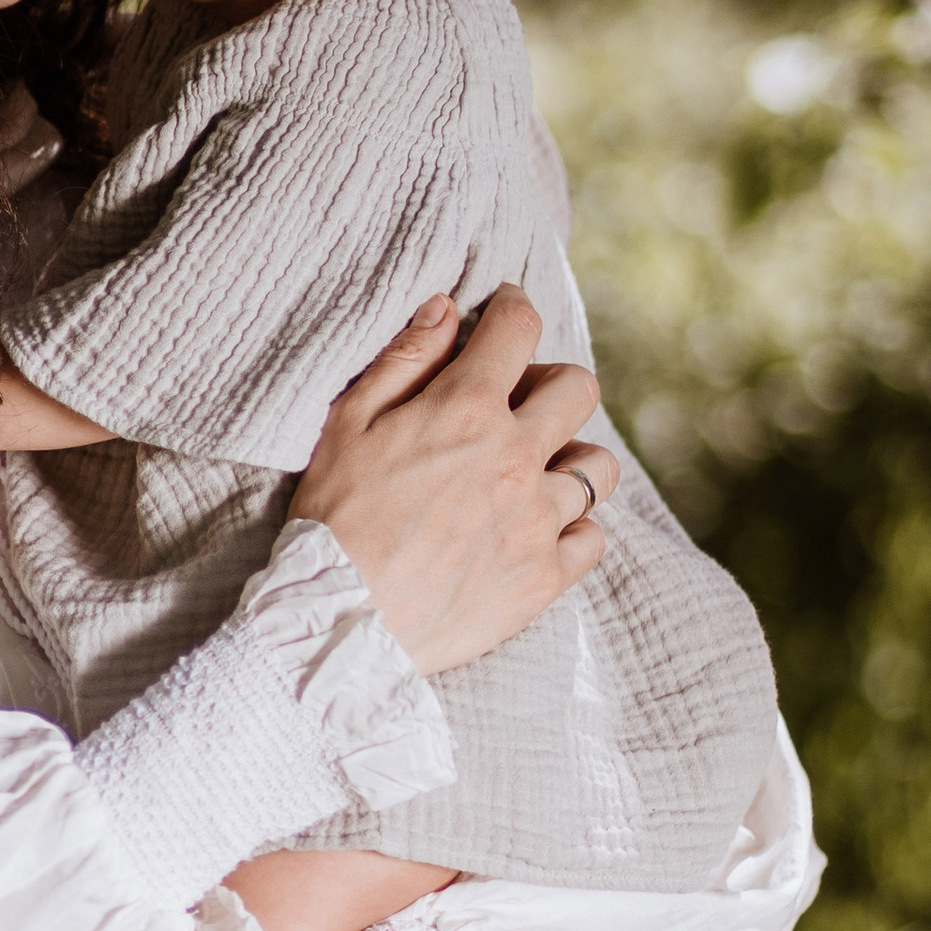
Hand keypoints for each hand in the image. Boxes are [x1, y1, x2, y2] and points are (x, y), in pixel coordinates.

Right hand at [290, 289, 615, 674]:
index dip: (512, 309)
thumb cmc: (332, 520)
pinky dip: (574, 529)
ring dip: (571, 458)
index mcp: (466, 410)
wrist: (337, 622)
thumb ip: (403, 360)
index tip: (503, 316)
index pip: (518, 329)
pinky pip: (593, 539)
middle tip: (518, 404)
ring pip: (598, 467)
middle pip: (578, 389)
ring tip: (536, 473)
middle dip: (551, 383)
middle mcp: (516, 457)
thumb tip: (446, 309)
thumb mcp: (347, 424)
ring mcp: (537, 520)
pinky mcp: (543, 577)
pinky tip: (540, 529)